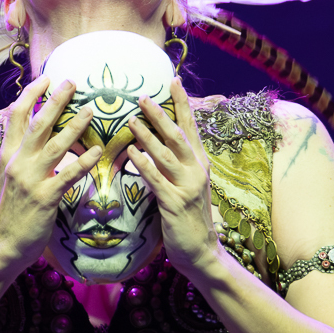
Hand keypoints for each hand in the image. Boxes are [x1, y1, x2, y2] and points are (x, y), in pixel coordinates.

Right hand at [0, 75, 101, 272]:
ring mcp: (30, 179)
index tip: (45, 78)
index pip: (16, 116)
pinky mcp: (45, 197)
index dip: (30, 94)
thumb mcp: (7, 178)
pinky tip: (97, 152)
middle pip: (37, 123)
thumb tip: (32, 136)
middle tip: (71, 82)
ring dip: (74, 125)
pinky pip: (68, 175)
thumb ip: (19, 155)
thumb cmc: (10, 212)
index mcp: (7, 155)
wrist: (2, 246)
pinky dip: (83, 161)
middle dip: (55, 100)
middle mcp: (17, 162)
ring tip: (90, 110)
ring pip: (55, 145)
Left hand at [128, 78, 221, 272]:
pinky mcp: (175, 204)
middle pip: (177, 135)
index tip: (173, 80)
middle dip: (160, 114)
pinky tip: (132, 153)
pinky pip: (157, 180)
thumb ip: (175, 164)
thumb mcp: (187, 185)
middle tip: (142, 96)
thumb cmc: (190, 218)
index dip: (182, 103)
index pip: (190, 126)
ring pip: (165, 155)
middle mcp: (196, 170)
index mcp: (199, 163)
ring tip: (131, 120)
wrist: (202, 252)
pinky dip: (144, 165)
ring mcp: (187, 187)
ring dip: (147, 136)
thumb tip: (155, 143)